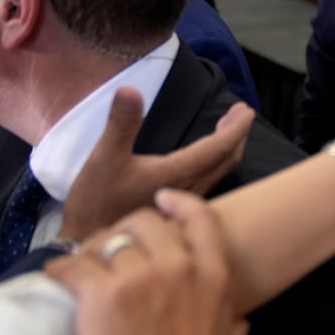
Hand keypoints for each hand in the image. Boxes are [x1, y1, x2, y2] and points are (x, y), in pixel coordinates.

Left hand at [48, 194, 247, 334]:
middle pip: (145, 223)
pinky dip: (60, 270)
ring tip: (80, 269)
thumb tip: (238, 324)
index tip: (162, 200)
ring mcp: (139, 277)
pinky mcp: (101, 295)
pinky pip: (72, 266)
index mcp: (215, 276)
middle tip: (109, 251)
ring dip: (90, 253)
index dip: (178, 203)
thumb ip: (233, 327)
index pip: (199, 218)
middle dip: (125, 231)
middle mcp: (179, 266)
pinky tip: (56, 278)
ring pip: (105, 242)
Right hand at [61, 88, 250, 239]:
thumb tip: (130, 88)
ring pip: (218, 173)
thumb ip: (121, 124)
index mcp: (176, 172)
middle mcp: (188, 189)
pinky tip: (204, 159)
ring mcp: (184, 204)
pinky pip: (209, 182)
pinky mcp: (177, 213)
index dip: (235, 127)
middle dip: (236, 135)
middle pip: (225, 160)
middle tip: (241, 114)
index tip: (246, 110)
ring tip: (227, 130)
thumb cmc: (96, 203)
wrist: (87, 247)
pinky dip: (215, 163)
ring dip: (227, 149)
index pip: (217, 147)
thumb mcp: (104, 158)